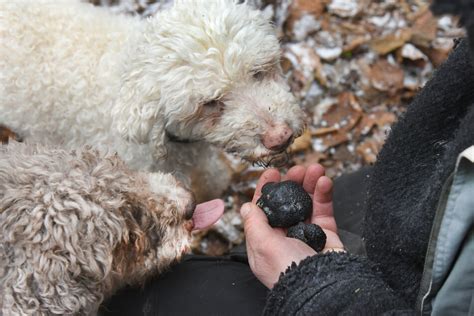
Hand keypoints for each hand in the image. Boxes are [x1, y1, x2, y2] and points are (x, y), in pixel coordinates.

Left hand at [240, 164, 344, 287]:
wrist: (323, 288)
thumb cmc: (289, 272)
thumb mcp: (262, 246)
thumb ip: (254, 224)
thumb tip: (246, 206)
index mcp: (265, 243)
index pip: (263, 211)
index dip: (266, 190)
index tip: (272, 173)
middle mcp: (285, 239)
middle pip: (287, 203)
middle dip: (292, 183)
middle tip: (297, 169)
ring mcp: (307, 236)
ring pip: (307, 203)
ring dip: (310, 184)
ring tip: (315, 169)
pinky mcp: (327, 236)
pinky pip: (324, 210)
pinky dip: (324, 194)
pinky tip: (324, 181)